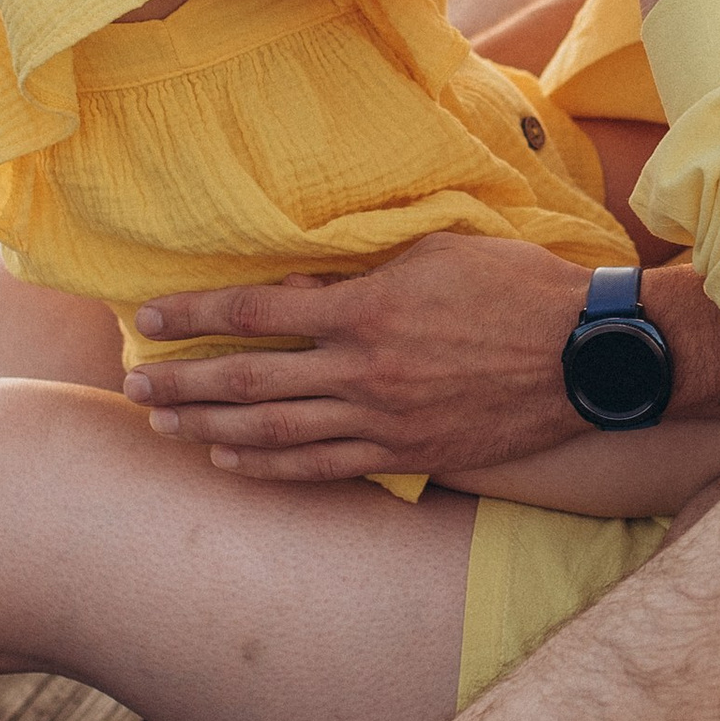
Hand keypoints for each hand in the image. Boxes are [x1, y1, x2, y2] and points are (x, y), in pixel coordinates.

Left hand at [124, 235, 589, 478]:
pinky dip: (267, 467)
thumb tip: (296, 285)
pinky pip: (321, 467)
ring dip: (209, 429)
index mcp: (367, 307)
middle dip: (181, 381)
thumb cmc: (515, 287)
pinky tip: (229, 462)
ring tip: (163, 424)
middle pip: (248, 380)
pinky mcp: (407, 453)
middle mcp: (364, 369)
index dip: (193, 314)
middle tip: (131, 382)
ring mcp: (383, 419)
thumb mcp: (434, 253)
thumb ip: (360, 272)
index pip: (256, 311)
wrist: (588, 357)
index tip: (146, 317)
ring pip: (273, 432)